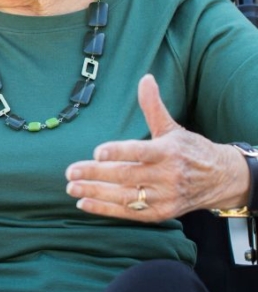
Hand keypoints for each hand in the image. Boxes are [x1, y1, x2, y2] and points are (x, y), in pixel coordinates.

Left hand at [65, 74, 249, 221]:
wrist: (220, 179)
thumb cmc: (190, 150)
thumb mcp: (172, 128)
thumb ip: (153, 106)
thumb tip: (145, 79)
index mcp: (168, 152)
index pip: (140, 152)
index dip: (118, 152)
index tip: (97, 152)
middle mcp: (167, 175)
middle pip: (126, 175)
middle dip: (95, 174)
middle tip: (70, 172)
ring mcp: (164, 197)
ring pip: (125, 196)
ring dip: (95, 193)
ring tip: (71, 187)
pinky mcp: (161, 213)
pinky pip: (129, 212)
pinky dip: (105, 209)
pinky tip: (84, 203)